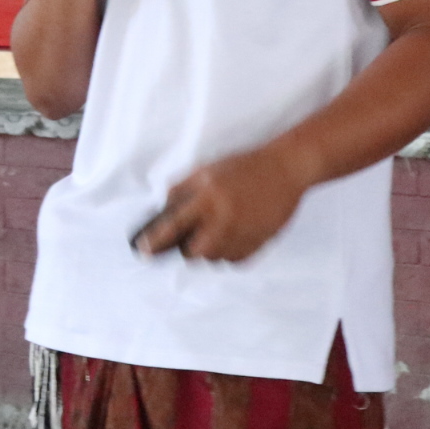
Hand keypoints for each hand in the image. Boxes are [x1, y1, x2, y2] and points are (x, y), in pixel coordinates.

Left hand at [134, 148, 309, 262]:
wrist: (285, 169)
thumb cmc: (242, 167)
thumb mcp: (207, 170)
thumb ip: (182, 189)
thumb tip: (163, 211)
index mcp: (207, 198)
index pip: (173, 226)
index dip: (155, 241)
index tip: (144, 250)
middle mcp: (224, 219)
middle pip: (194, 253)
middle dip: (188, 250)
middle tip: (190, 240)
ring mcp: (243, 234)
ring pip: (215, 259)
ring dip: (210, 251)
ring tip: (217, 231)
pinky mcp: (260, 243)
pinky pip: (236, 260)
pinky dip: (229, 253)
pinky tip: (233, 235)